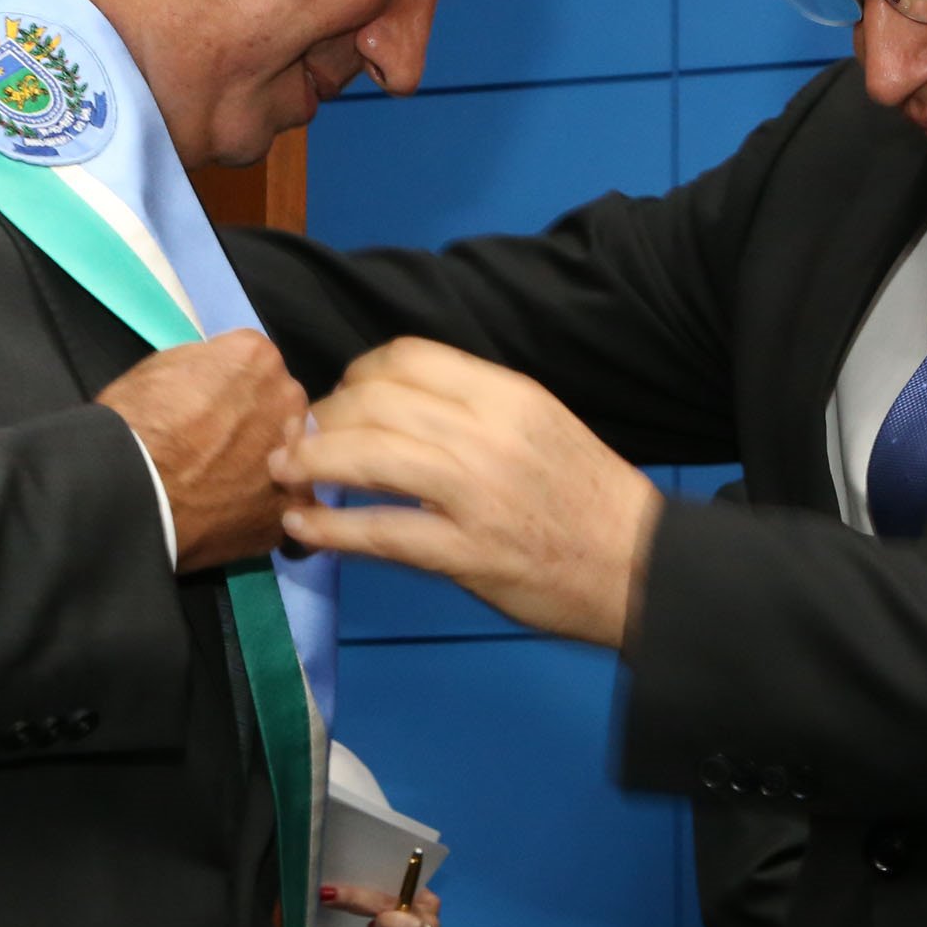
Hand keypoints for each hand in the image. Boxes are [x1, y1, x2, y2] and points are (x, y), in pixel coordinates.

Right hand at [96, 331, 309, 572]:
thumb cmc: (135, 422)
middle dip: (258, 423)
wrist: (128, 489)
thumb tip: (219, 378)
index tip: (212, 407)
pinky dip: (262, 510)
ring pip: (290, 458)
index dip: (232, 387)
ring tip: (226, 486)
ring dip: (266, 467)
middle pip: (281, 408)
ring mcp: (294, 457)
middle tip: (220, 448)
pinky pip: (283, 505)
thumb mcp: (164, 366)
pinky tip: (233, 516)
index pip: (258, 365)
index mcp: (259, 358)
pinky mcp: (285, 508)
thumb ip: (208, 365)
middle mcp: (288, 400)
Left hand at [271, 338, 662, 647]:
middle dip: (322, 416)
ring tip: (285, 473)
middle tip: (302, 438)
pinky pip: (378, 532)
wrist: (642, 569)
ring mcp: (475, 494)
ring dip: (309, 461)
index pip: (407, 357)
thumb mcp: (539, 425)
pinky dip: (328, 526)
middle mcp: (487, 433)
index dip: (357, 373)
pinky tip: (303, 525)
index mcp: (507, 394)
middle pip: (373, 400)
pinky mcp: (465, 554)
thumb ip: (473, 408)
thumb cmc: (587, 498)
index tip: (342, 398)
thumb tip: (397, 402)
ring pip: (366, 455)